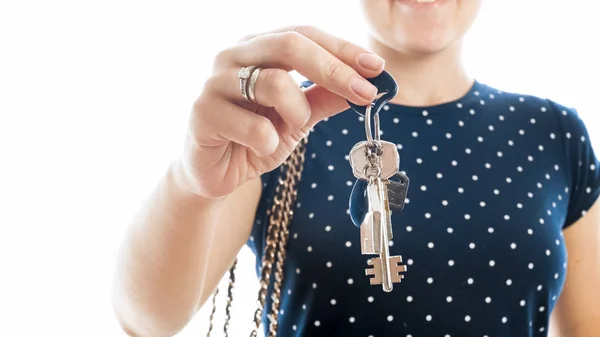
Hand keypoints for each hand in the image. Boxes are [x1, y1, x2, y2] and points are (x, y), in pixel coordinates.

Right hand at [181, 25, 384, 197]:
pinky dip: (268, 141)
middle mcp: (234, 56)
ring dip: (298, 112)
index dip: (343, 49)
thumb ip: (325, 99)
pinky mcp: (202, 113)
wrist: (212, 172)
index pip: (305, 34)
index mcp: (258, 48)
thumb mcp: (298, 118)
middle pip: (290, 44)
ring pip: (274, 82)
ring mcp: (215, 82)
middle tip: (364, 94)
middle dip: (334, 70)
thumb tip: (367, 85)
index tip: (377, 69)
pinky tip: (260, 148)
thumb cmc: (253, 137)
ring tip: (292, 129)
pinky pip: (252, 125)